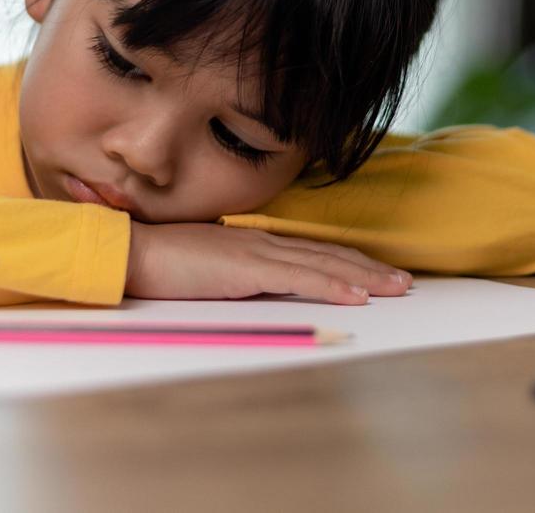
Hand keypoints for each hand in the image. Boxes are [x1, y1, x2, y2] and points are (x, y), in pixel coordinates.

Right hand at [124, 222, 412, 304]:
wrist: (130, 252)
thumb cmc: (160, 263)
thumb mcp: (207, 269)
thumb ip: (233, 275)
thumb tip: (252, 287)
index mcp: (253, 243)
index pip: (312, 252)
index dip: (348, 261)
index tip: (377, 273)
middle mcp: (263, 242)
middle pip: (329, 254)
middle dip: (370, 268)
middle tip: (404, 280)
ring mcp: (258, 252)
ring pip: (324, 264)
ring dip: (365, 276)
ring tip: (396, 287)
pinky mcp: (248, 268)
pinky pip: (301, 278)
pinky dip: (333, 284)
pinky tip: (358, 293)